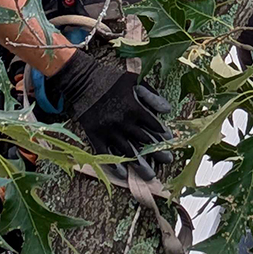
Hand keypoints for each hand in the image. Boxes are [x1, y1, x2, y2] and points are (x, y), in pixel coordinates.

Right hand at [47, 50, 172, 180]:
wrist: (82, 80)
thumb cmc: (111, 78)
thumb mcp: (134, 80)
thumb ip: (151, 95)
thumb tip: (167, 109)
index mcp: (134, 108)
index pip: (154, 126)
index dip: (163, 135)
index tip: (170, 142)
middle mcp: (123, 122)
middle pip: (144, 142)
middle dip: (158, 152)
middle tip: (167, 160)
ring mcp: (108, 131)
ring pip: (128, 152)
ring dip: (140, 165)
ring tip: (150, 175)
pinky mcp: (95, 135)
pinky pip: (106, 154)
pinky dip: (115, 165)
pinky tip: (123, 174)